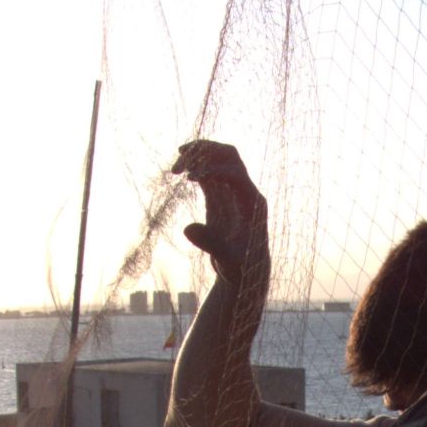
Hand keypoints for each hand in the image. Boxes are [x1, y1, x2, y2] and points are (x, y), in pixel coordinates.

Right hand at [171, 140, 268, 292]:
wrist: (243, 274)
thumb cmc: (240, 269)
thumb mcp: (227, 260)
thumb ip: (210, 244)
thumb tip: (187, 229)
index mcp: (252, 202)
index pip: (235, 173)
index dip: (213, 170)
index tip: (190, 178)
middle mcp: (245, 191)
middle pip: (228, 156)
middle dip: (204, 153)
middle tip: (179, 161)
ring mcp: (232, 192)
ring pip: (218, 159)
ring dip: (197, 156)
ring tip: (174, 169)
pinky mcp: (221, 196)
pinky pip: (209, 172)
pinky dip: (195, 167)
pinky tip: (179, 173)